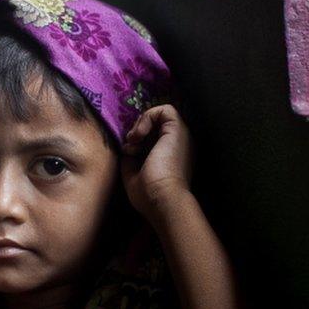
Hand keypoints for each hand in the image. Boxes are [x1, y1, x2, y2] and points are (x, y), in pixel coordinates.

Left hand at [120, 105, 193, 223]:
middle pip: (157, 125)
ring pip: (162, 115)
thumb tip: (126, 149)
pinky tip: (139, 134)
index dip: (139, 138)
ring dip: (142, 123)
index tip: (129, 151)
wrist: (162, 200)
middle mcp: (179, 144)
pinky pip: (166, 109)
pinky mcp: (178, 129)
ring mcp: (181, 136)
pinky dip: (148, 116)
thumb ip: (131, 161)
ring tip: (134, 139)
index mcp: (171, 156)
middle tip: (130, 145)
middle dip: (138, 130)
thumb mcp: (134, 176)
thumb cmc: (149, 195)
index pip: (155, 137)